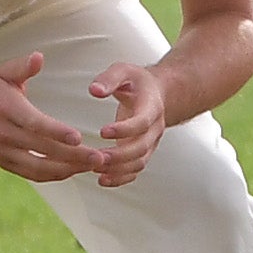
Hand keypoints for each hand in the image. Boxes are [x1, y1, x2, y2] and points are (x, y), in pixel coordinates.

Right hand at [0, 53, 100, 184]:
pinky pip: (32, 175)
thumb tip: (39, 57)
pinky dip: (54, 176)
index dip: (56, 132)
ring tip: (94, 166)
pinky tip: (75, 171)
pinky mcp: (4, 164)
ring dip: (68, 170)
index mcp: (6, 110)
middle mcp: (4, 134)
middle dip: (73, 156)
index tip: (78, 138)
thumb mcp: (3, 74)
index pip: (34, 124)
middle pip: (42, 150)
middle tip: (100, 157)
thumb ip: (22, 67)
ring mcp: (3, 152)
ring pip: (38, 168)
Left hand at [78, 60, 169, 186]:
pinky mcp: (142, 152)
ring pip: (140, 162)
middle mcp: (154, 128)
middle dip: (119, 156)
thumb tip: (94, 91)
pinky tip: (102, 181)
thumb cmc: (137, 82)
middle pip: (141, 148)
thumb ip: (109, 78)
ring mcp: (150, 142)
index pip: (141, 123)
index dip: (124, 130)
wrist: (158, 93)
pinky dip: (121, 178)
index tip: (102, 131)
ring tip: (96, 170)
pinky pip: (136, 170)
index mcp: (151, 108)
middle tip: (96, 157)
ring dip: (119, 170)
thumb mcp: (124, 71)